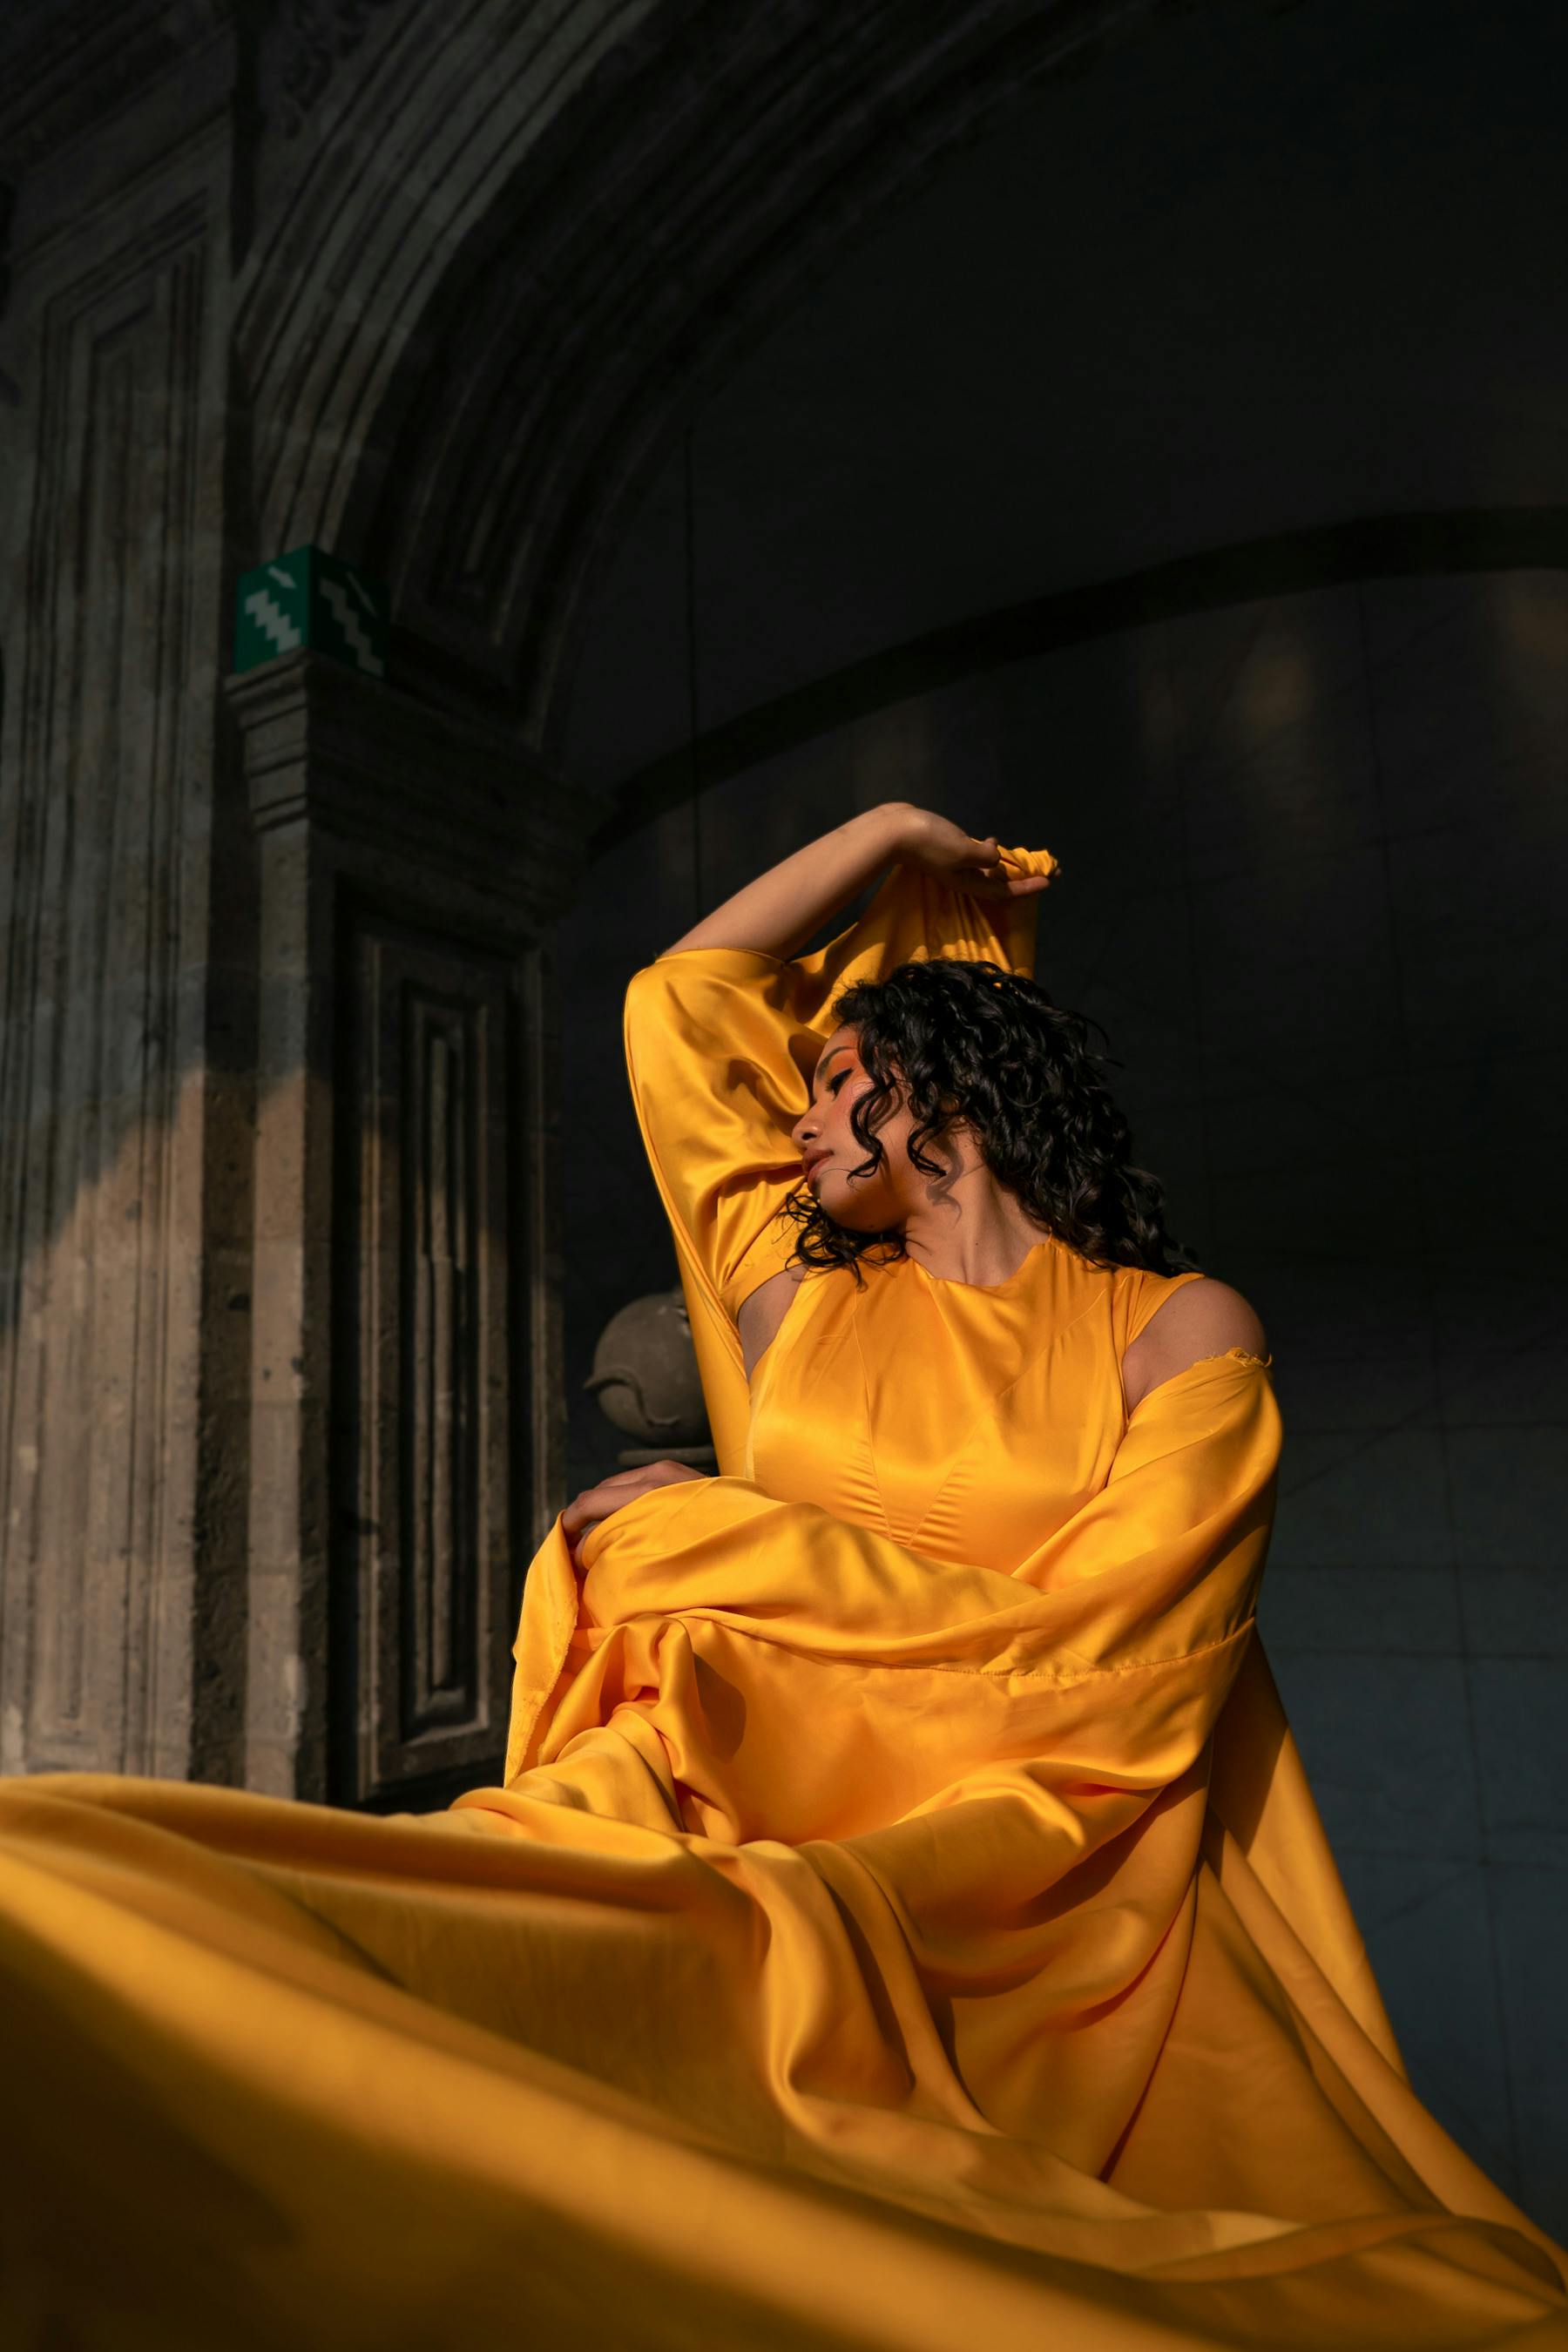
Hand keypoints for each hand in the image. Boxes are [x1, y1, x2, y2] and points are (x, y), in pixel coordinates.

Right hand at [560, 1459, 707, 1565]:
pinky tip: (629, 1529)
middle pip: (604, 1490)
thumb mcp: (657, 1556)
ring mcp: (675, 1472)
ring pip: (622, 1486)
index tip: (562, 1548)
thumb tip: (585, 1554)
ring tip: (600, 1541)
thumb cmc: (715, 1554)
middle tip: (575, 1548)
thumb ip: (618, 1549)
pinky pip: (643, 1487)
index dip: (572, 1524)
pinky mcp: (687, 1476)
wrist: (767, 1538)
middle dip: (585, 1517)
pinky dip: (627, 1505)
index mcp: (650, 1491)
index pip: (593, 1500)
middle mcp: (660, 1474)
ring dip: (606, 1512)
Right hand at [886, 806, 1053, 899]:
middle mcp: (962, 876)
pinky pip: (974, 855)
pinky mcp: (946, 848)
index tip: (1048, 882)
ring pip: (985, 868)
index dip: (1027, 888)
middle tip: (1042, 870)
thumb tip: (995, 856)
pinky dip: (986, 851)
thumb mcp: (964, 851)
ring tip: (1018, 858)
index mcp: (967, 881)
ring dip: (1003, 864)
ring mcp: (953, 863)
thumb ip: (985, 856)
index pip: (1003, 890)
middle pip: (997, 882)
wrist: (894, 830)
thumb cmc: (929, 842)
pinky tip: (990, 840)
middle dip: (1019, 878)